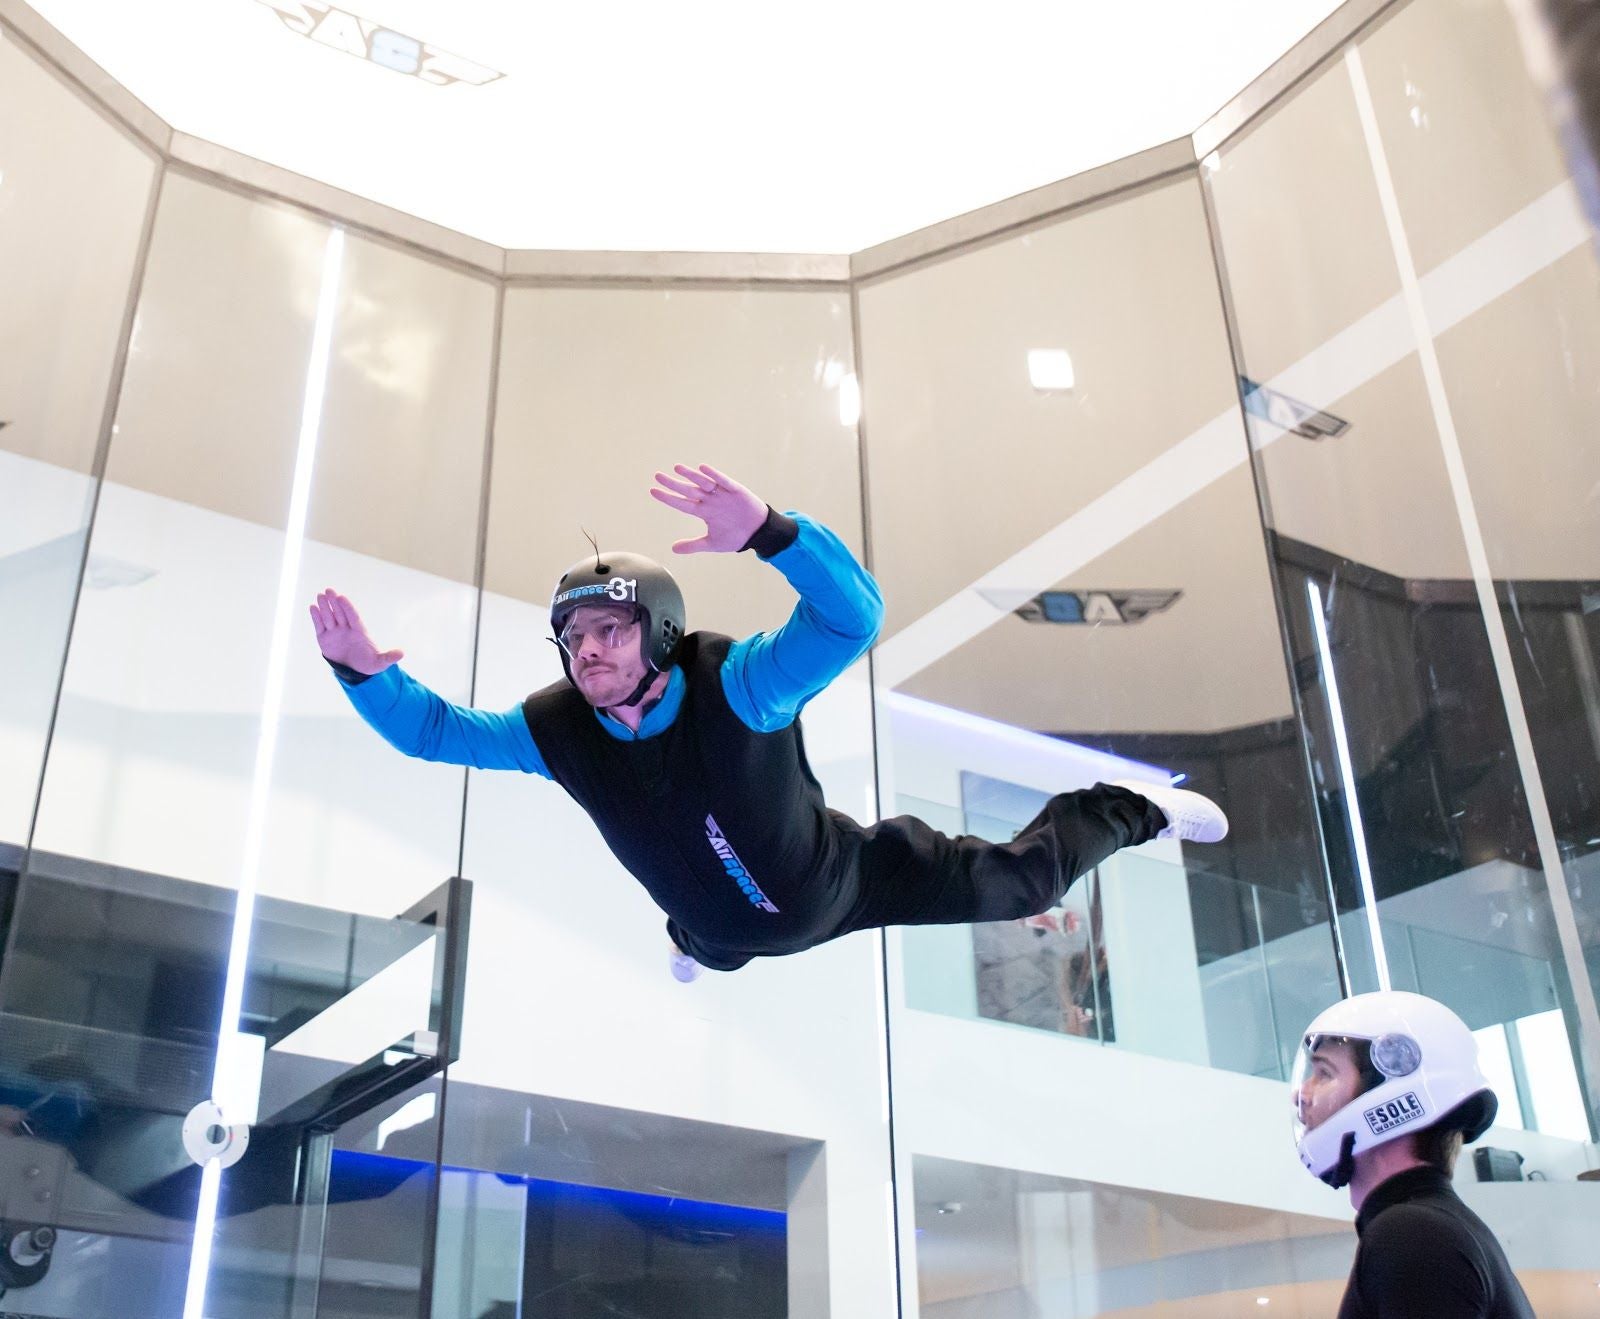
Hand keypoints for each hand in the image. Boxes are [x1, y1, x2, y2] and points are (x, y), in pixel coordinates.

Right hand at [309, 590, 404, 674]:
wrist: (355, 672)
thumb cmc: (369, 664)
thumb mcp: (380, 662)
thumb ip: (388, 657)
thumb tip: (402, 654)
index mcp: (360, 632)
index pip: (353, 617)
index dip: (347, 607)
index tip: (342, 597)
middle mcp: (346, 629)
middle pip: (340, 613)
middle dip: (334, 602)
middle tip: (328, 590)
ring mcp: (335, 633)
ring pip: (329, 617)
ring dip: (324, 607)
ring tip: (319, 596)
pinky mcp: (324, 639)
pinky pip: (319, 626)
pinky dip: (316, 617)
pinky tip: (312, 607)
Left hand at [649, 463, 765, 553]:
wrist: (758, 532)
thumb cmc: (735, 536)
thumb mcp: (712, 543)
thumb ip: (693, 545)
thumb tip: (673, 549)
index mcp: (703, 512)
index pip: (681, 503)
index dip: (668, 498)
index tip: (653, 491)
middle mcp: (709, 501)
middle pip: (688, 490)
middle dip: (673, 483)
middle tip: (658, 476)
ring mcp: (721, 494)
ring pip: (703, 483)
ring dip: (691, 475)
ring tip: (677, 468)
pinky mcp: (735, 490)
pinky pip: (723, 481)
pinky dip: (714, 475)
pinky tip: (703, 468)